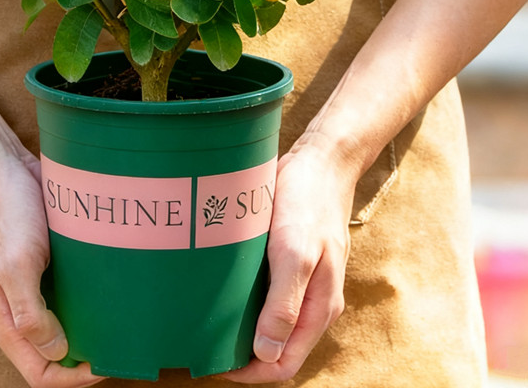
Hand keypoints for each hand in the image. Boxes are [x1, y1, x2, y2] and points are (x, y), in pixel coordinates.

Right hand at [0, 150, 103, 387]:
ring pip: (59, 327)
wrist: (3, 169)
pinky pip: (64, 298)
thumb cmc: (6, 213)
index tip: (104, 362)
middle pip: (50, 354)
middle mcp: (12, 311)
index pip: (37, 371)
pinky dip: (84, 303)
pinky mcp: (41, 269)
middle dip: (82, 356)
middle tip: (118, 342)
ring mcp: (26, 290)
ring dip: (86, 330)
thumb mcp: (15, 263)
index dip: (71, 377)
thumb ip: (29, 312)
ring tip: (118, 322)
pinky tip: (106, 293)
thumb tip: (57, 351)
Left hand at [223, 141, 354, 382]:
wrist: (321, 161)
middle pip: (277, 347)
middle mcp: (313, 301)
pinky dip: (249, 303)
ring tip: (210, 321)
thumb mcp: (295, 251)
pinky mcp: (292, 262)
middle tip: (205, 343)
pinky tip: (225, 292)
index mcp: (319, 307)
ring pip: (272, 322)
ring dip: (245, 329)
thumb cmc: (308, 202)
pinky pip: (271, 296)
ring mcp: (305, 282)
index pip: (284, 364)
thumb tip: (267, 353)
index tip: (214, 361)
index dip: (250, 372)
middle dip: (244, 355)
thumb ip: (285, 304)